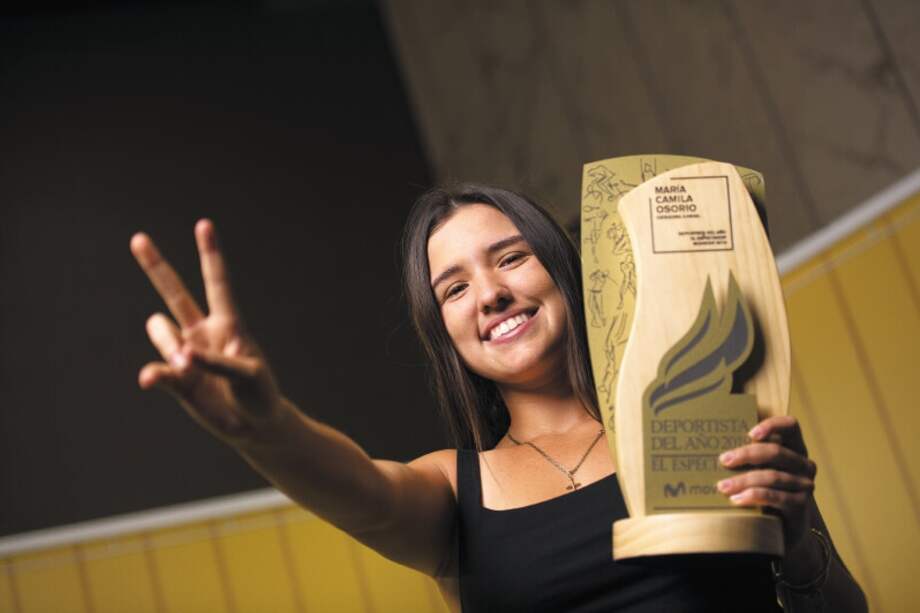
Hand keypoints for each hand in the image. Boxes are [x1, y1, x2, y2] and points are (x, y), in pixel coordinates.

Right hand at [131, 219, 283, 444]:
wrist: (252, 425)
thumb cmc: (260, 393)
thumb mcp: (248, 374)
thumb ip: (216, 362)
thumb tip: (181, 357)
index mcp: (229, 324)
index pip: (218, 282)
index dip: (210, 254)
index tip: (204, 225)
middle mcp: (203, 332)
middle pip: (174, 292)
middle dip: (156, 266)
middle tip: (138, 238)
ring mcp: (186, 353)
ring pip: (160, 331)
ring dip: (168, 345)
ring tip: (186, 366)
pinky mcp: (175, 378)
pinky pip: (157, 369)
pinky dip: (154, 373)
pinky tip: (151, 380)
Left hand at [716, 415, 816, 550]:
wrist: (785, 529)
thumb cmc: (766, 493)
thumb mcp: (761, 471)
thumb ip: (749, 458)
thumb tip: (716, 450)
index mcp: (795, 449)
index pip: (791, 426)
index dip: (773, 425)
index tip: (749, 433)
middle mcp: (804, 464)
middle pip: (775, 452)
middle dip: (746, 454)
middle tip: (723, 460)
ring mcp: (804, 485)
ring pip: (771, 476)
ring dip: (743, 480)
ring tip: (722, 486)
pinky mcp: (801, 505)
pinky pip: (774, 496)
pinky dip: (753, 496)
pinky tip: (736, 500)